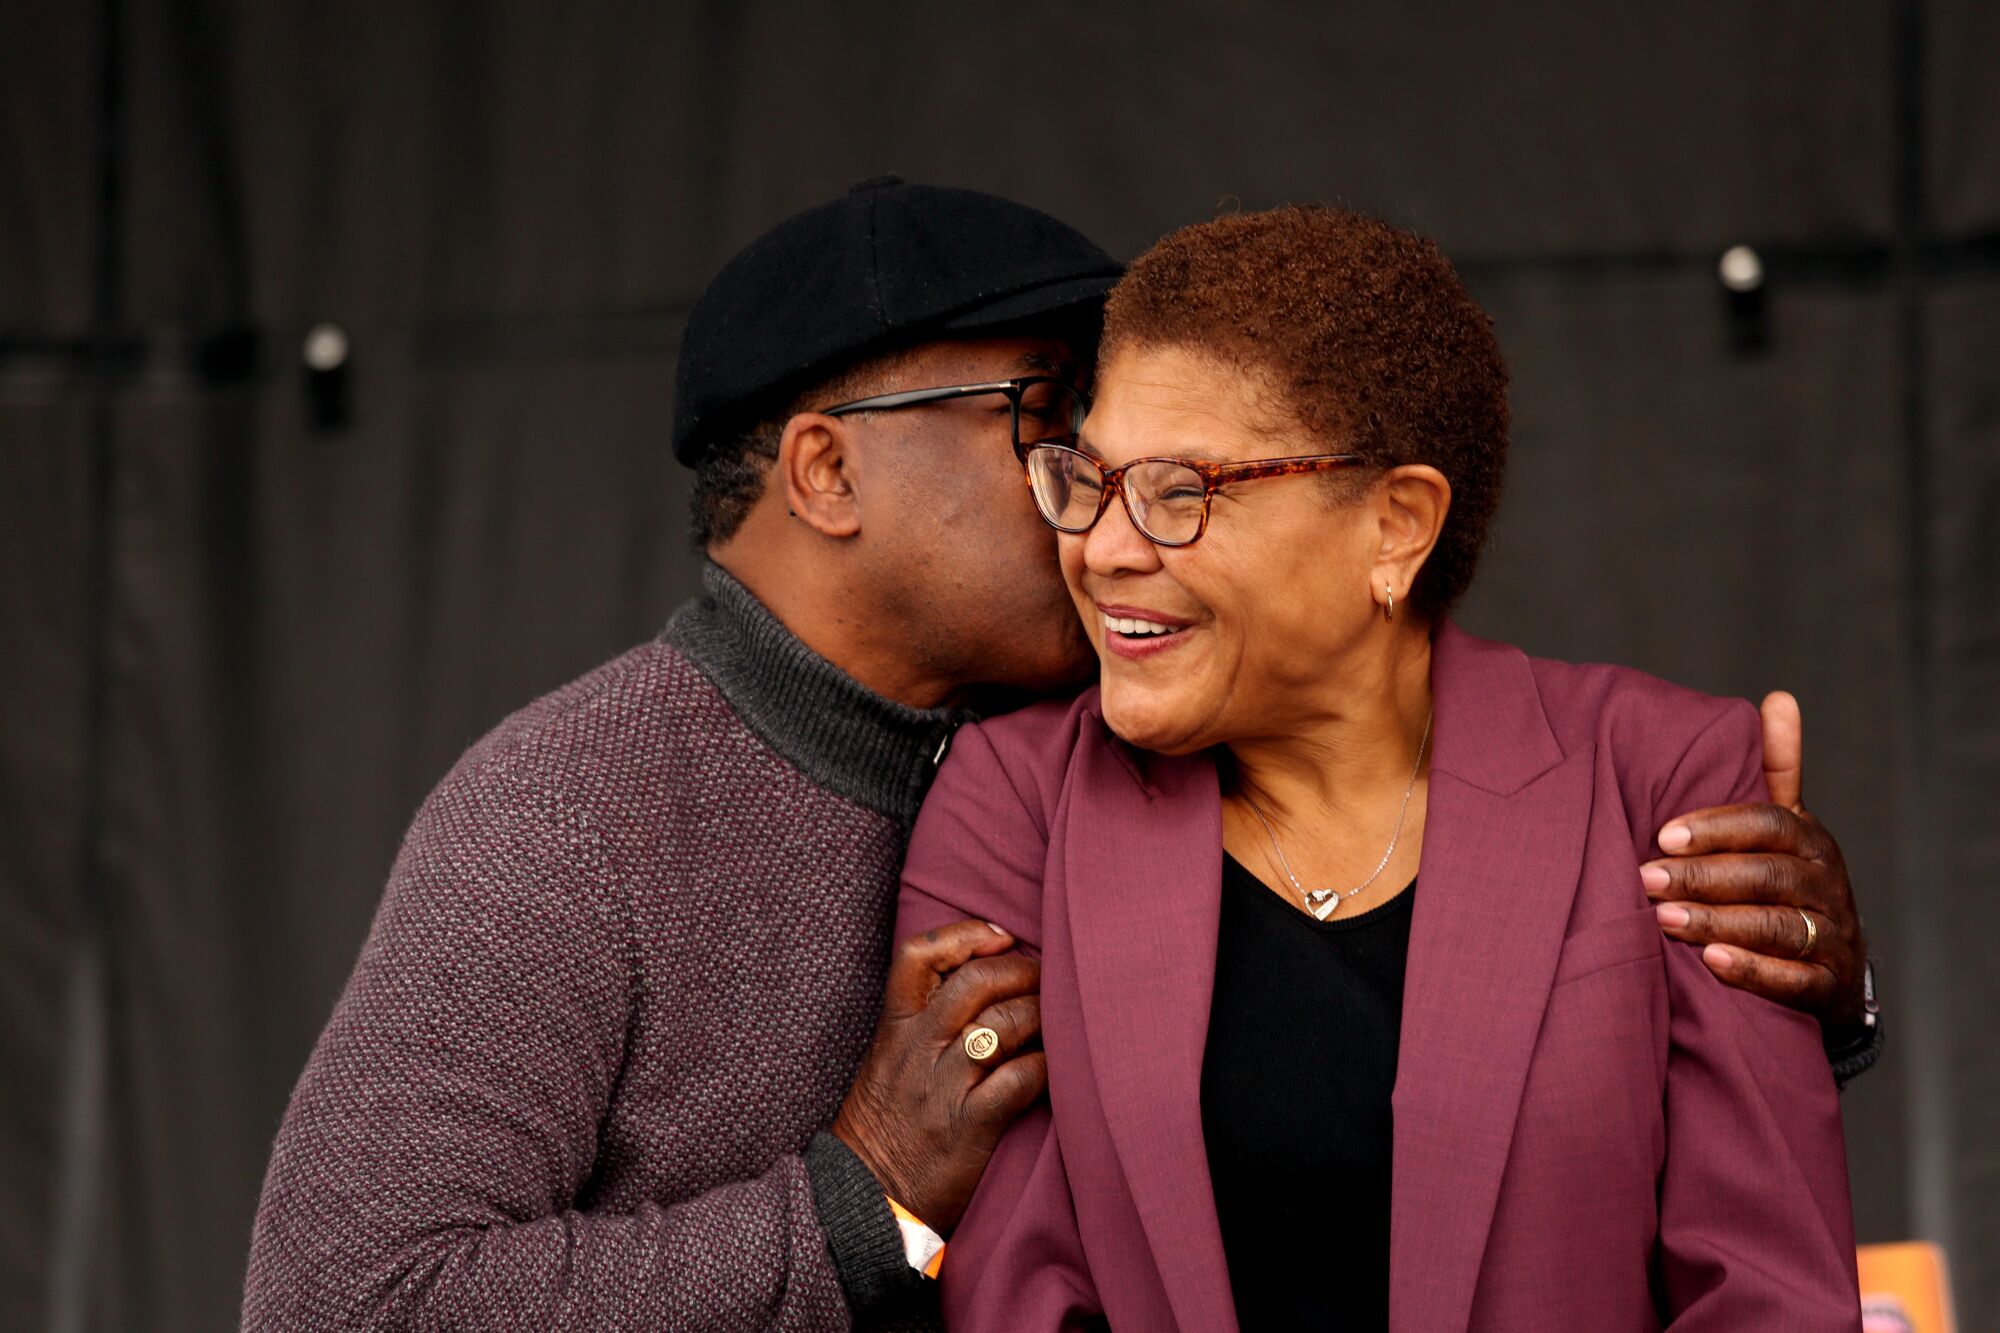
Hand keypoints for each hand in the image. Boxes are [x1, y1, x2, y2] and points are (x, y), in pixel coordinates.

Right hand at [832, 919, 1047, 1233]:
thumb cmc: (881, 1129)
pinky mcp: (971, 1125)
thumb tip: (975, 983)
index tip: (999, 937)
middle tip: (1046, 976)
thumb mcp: (884, 1062)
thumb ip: (919, 1023)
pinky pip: (1019, 1079)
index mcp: (894, 1029)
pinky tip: (1058, 1064)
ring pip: (1004, 1024)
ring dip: (1042, 1013)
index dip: (964, 935)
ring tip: (1059, 1017)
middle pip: (975, 982)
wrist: (863, 1200)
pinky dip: (1046, 1064)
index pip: (918, 956)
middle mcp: (917, 1050)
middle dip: (1021, 970)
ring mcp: (944, 1086)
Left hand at [1642, 691, 1868, 1037]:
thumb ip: (1776, 768)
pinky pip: (1793, 980)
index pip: (1768, 823)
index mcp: (1809, 839)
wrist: (1832, 964)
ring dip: (1717, 923)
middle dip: (1702, 878)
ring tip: (1663, 921)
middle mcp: (1825, 884)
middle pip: (1765, 876)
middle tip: (1644, 879)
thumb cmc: (1786, 879)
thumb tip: (1778, 699)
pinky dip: (1753, 972)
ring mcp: (1830, 936)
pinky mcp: (1825, 985)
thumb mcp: (1785, 824)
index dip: (1717, 827)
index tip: (1662, 833)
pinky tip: (1711, 963)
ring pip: (1776, 927)